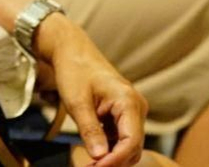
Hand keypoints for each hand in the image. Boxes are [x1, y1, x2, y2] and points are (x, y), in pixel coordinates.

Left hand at [35, 12, 146, 166]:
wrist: (72, 52)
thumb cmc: (75, 71)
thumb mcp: (77, 102)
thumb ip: (90, 130)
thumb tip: (100, 157)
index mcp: (128, 101)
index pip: (131, 141)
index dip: (115, 160)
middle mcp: (136, 107)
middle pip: (133, 147)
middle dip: (113, 161)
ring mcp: (132, 111)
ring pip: (128, 146)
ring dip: (111, 157)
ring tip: (89, 163)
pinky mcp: (123, 115)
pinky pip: (121, 139)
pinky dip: (110, 149)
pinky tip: (93, 152)